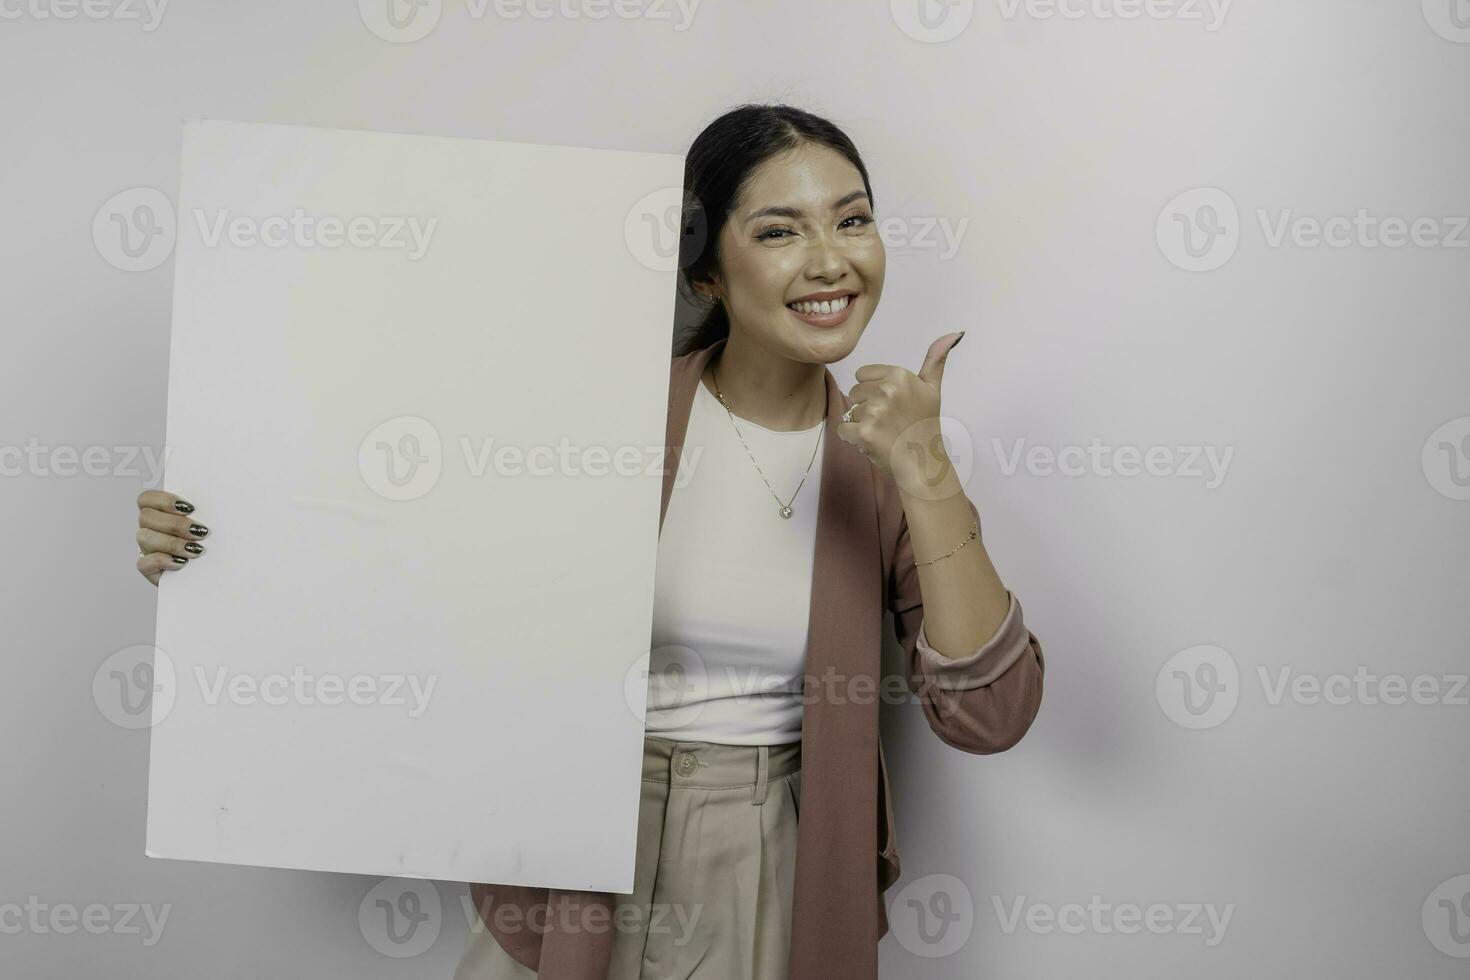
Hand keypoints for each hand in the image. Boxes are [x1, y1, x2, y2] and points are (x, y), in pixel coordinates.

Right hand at [136, 490, 208, 585]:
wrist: (215, 573)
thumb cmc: (213, 543)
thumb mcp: (210, 524)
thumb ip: (205, 511)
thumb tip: (221, 496)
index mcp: (161, 512)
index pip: (147, 498)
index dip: (164, 500)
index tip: (190, 508)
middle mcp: (150, 529)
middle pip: (146, 517)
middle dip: (175, 524)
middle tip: (200, 531)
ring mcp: (147, 549)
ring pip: (144, 538)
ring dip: (172, 542)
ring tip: (196, 549)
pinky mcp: (149, 569)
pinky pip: (143, 564)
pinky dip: (162, 561)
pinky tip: (182, 562)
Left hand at [837, 331, 964, 484]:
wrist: (922, 461)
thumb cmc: (924, 425)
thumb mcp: (932, 388)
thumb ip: (935, 360)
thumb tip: (954, 333)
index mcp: (899, 375)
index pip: (863, 375)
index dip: (874, 391)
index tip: (892, 405)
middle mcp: (887, 390)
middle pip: (854, 393)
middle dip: (866, 407)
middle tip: (888, 421)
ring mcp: (875, 412)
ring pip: (849, 412)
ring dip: (861, 424)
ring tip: (883, 432)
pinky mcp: (864, 432)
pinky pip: (843, 430)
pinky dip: (853, 439)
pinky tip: (873, 442)